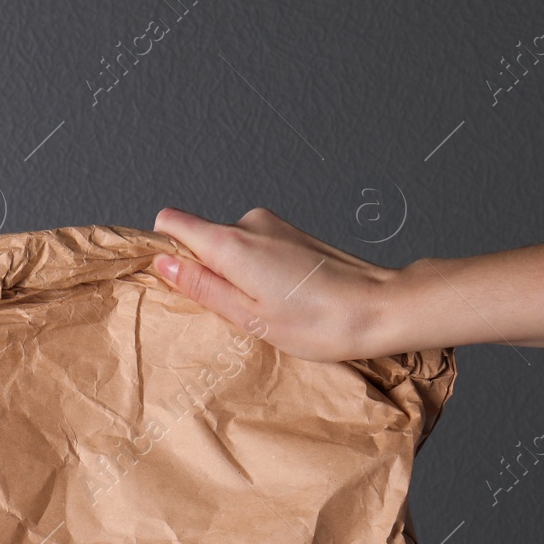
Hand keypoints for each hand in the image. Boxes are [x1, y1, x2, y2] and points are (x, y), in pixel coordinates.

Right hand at [151, 206, 407, 361]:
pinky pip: (255, 247)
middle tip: (233, 310)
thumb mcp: (248, 316)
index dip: (165, 250)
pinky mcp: (292, 232)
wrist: (380, 307)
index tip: (177, 282)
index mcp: (231, 243)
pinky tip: (283, 298)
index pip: (171, 222)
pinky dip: (258, 271)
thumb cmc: (319, 322)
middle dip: (205, 271)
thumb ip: (202, 286)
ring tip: (266, 308)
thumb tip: (163, 263)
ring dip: (236, 274)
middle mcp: (249, 223)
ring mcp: (273, 225)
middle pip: (201, 237)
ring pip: (230, 245)